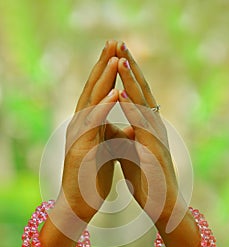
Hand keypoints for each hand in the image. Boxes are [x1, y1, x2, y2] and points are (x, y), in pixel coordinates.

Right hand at [56, 40, 118, 222]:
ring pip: (91, 102)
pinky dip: (103, 107)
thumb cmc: (93, 177)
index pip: (97, 92)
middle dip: (103, 65)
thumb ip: (113, 135)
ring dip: (103, 79)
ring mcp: (79, 137)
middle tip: (113, 41)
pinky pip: (94, 125)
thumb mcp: (106, 151)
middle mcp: (80, 126)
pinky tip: (113, 92)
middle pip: (92, 90)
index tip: (118, 51)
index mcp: (88, 125)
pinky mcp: (81, 150)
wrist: (79, 204)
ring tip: (115, 56)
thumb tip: (130, 126)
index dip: (106, 71)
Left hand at [112, 41, 181, 224]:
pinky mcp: (154, 153)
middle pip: (142, 93)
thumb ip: (123, 136)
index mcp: (147, 127)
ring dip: (132, 83)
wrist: (162, 206)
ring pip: (144, 105)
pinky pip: (142, 128)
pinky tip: (122, 96)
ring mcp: (155, 139)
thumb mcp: (129, 153)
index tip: (115, 55)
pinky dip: (132, 110)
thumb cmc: (145, 179)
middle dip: (130, 68)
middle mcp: (153, 128)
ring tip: (122, 60)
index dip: (127, 75)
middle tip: (119, 44)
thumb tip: (111, 125)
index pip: (136, 95)